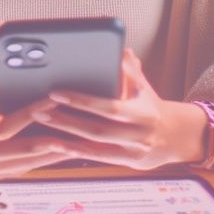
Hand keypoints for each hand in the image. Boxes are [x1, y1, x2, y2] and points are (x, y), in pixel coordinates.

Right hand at [0, 55, 72, 180]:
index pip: (6, 126)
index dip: (30, 114)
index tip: (53, 101)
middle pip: (23, 149)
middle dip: (52, 139)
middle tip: (77, 128)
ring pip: (30, 162)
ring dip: (56, 152)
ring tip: (80, 140)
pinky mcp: (1, 176)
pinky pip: (29, 168)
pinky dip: (49, 158)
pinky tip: (68, 149)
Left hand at [34, 49, 204, 170]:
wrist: (174, 136)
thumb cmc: (150, 105)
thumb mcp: (143, 86)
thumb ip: (130, 70)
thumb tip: (120, 50)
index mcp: (144, 112)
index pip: (110, 107)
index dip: (82, 101)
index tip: (56, 93)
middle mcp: (140, 134)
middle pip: (98, 129)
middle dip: (66, 120)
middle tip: (39, 110)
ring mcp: (133, 151)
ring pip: (94, 146)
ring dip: (66, 136)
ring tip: (43, 125)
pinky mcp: (127, 163)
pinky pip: (97, 158)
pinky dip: (75, 151)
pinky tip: (56, 145)